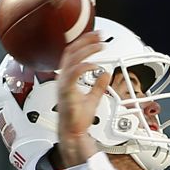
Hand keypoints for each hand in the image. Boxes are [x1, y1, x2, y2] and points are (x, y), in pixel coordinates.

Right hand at [56, 31, 110, 166]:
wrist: (73, 133)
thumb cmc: (78, 120)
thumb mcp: (93, 98)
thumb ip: (98, 85)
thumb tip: (106, 74)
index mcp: (67, 79)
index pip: (73, 54)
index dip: (84, 42)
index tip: (96, 36)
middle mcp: (63, 79)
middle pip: (71, 51)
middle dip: (86, 40)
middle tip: (99, 35)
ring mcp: (64, 84)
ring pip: (72, 59)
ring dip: (87, 49)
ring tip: (100, 46)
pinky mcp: (67, 91)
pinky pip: (74, 73)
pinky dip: (85, 66)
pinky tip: (95, 65)